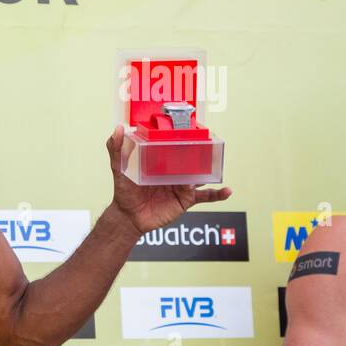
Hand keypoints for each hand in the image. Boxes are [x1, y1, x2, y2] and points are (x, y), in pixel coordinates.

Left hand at [105, 124, 231, 234]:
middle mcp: (175, 171)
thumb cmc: (124, 191)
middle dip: (202, 152)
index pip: (176, 147)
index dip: (185, 139)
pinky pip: (206, 197)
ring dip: (212, 170)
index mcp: (162, 161)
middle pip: (192, 159)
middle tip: (210, 144)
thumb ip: (117, 150)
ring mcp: (182, 185)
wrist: (129, 217)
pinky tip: (228, 191)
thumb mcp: (119, 168)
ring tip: (220, 163)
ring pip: (202, 175)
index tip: (195, 128)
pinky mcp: (186, 199)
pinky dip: (218, 195)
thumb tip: (118, 128)